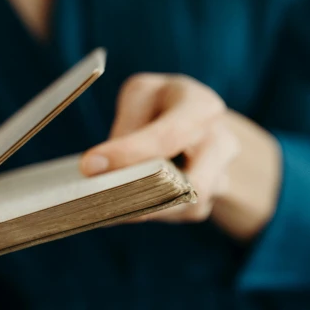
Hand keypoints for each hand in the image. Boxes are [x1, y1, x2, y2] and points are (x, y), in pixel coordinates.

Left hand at [80, 74, 281, 238]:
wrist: (194, 121)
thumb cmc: (162, 103)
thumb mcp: (142, 94)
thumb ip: (127, 126)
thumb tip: (103, 166)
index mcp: (202, 108)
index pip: (167, 137)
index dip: (128, 153)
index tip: (89, 165)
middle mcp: (220, 143)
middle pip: (190, 184)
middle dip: (144, 194)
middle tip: (101, 198)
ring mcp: (220, 175)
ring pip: (184, 207)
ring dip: (145, 209)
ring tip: (109, 201)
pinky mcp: (207, 200)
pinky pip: (178, 215)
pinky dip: (150, 214)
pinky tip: (126, 204)